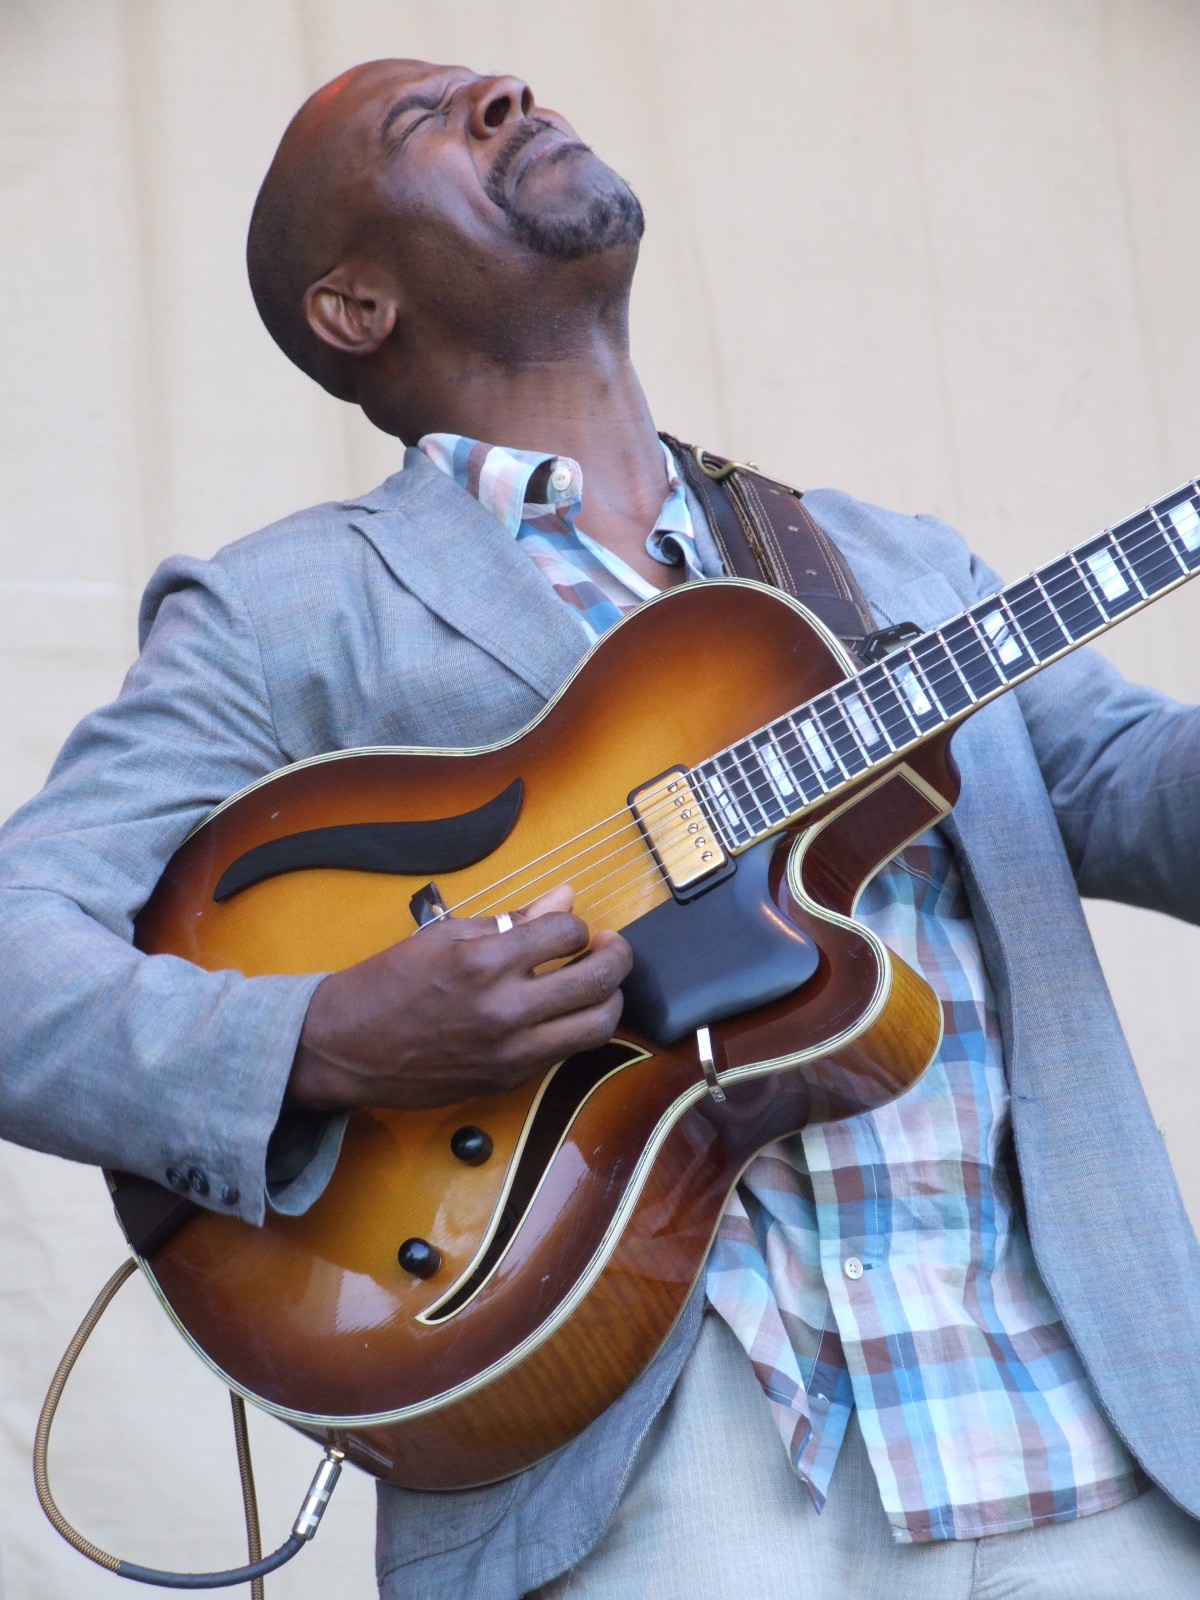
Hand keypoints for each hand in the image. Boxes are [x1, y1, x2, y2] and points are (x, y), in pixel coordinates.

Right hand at [287, 886, 632, 1111]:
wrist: (344, 1047)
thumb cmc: (388, 984)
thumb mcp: (444, 936)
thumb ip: (511, 920)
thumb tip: (563, 897)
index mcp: (482, 962)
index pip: (567, 933)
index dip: (576, 924)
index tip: (569, 927)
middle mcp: (503, 1010)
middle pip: (598, 982)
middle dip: (618, 957)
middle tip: (612, 947)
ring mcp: (508, 1052)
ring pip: (596, 1028)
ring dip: (610, 1000)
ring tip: (599, 983)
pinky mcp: (507, 1080)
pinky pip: (562, 1052)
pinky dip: (573, 1028)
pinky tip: (560, 1012)